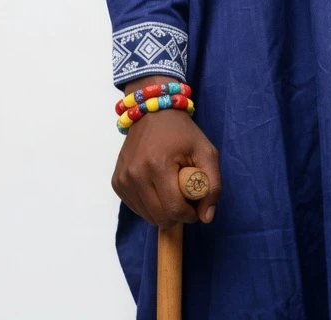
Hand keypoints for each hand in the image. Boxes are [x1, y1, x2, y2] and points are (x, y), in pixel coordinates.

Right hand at [112, 110, 221, 227]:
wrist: (153, 113)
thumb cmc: (183, 133)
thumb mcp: (206, 151)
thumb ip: (213, 185)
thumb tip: (206, 218)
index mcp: (159, 164)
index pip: (173, 209)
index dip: (189, 214)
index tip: (195, 206)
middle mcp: (136, 174)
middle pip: (159, 217)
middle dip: (176, 215)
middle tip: (184, 198)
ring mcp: (123, 179)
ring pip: (146, 216)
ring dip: (162, 211)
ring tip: (170, 189)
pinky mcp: (117, 182)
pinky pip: (136, 207)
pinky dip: (149, 205)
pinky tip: (156, 187)